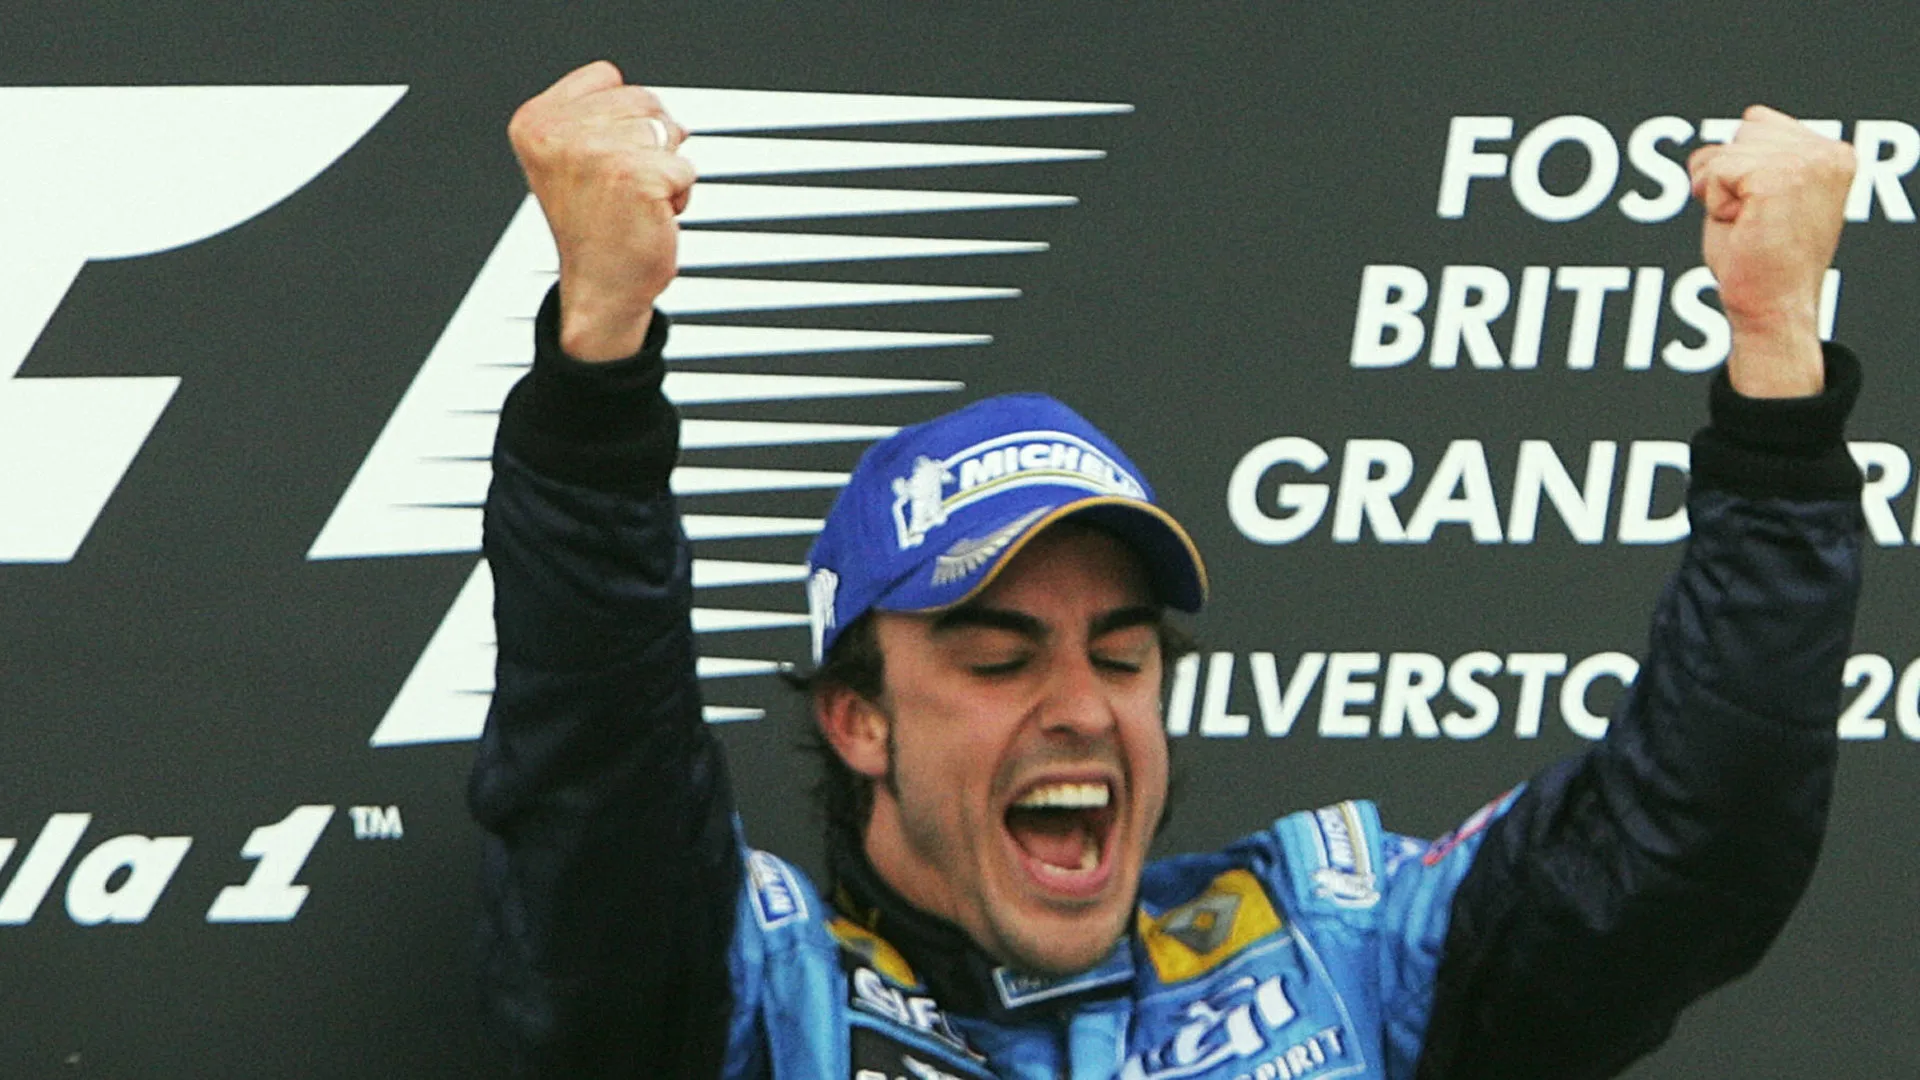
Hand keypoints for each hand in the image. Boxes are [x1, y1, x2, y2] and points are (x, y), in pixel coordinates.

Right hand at [508, 61, 694, 360]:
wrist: (600, 289)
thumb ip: (596, 116)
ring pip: (667, 131)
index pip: (608, 77)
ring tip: (633, 201)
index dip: (621, 118)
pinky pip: (686, 166)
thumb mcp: (570, 159)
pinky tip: (649, 215)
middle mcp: (561, 133)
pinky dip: (680, 194)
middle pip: (644, 99)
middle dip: (650, 142)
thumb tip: (656, 104)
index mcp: (536, 122)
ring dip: (665, 169)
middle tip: (621, 188)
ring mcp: (597, 152)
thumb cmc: (592, 231)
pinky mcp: (636, 175)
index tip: (602, 162)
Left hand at [1688, 105, 1855, 397]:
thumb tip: (1733, 130)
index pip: (1756, 123)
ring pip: (1724, 151)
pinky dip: (1714, 203)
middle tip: (1752, 221)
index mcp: (1831, 153)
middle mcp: (1827, 152)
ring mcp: (1807, 162)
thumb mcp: (1761, 195)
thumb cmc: (1760, 260)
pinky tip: (1742, 226)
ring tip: (1749, 224)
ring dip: (1718, 193)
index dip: (1737, 167)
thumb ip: (1757, 156)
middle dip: (1725, 177)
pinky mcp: (1779, 176)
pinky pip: (1714, 171)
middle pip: (1739, 132)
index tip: (1760, 209)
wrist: (1771, 306)